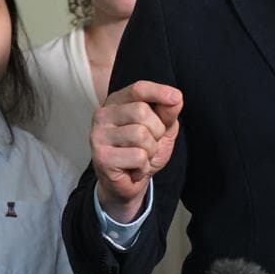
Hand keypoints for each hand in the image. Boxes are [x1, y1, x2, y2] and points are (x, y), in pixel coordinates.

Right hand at [90, 80, 182, 221]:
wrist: (128, 184)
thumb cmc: (143, 151)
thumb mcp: (162, 129)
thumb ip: (168, 113)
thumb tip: (175, 97)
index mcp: (117, 102)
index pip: (138, 89)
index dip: (159, 91)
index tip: (176, 97)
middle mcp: (103, 115)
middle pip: (142, 112)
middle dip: (157, 131)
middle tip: (150, 144)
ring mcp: (98, 135)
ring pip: (141, 135)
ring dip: (150, 150)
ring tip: (141, 157)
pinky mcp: (101, 157)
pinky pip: (137, 156)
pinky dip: (143, 166)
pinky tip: (134, 169)